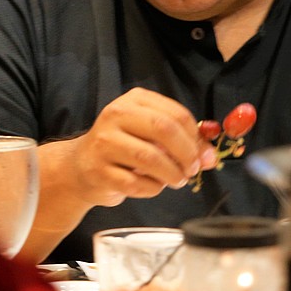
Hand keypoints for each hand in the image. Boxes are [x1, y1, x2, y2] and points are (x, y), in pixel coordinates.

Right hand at [61, 87, 215, 207]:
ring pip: (150, 158)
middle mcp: (116, 115)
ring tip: (177, 180)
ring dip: (172, 174)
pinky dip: (152, 189)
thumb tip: (210, 157)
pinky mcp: (98, 170)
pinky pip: (135, 183)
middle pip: (163, 129)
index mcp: (134, 101)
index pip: (176, 114)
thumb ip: (182, 141)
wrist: (81, 166)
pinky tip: (152, 186)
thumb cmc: (124, 148)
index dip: (196, 138)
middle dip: (186, 154)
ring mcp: (104, 142)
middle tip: (192, 170)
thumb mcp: (151, 135)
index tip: (202, 155)